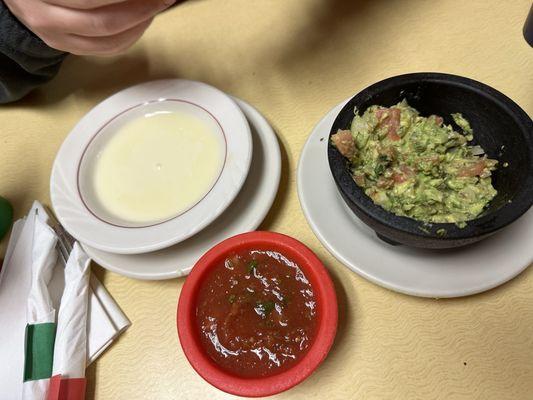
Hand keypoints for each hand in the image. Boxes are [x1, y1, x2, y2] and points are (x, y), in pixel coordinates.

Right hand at [3, 0, 175, 55]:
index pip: (93, 0)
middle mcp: (47, 19)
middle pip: (105, 22)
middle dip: (141, 10)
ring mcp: (57, 39)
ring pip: (109, 41)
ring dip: (140, 25)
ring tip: (155, 7)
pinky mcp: (68, 50)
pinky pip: (107, 50)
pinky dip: (131, 37)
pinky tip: (142, 21)